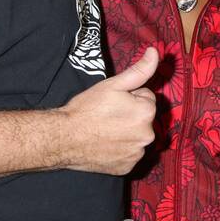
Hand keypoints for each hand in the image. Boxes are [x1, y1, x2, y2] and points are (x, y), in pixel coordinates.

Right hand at [59, 47, 158, 174]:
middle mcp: (149, 135)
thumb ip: (139, 70)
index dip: (129, 98)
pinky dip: (119, 150)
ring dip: (126, 133)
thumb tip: (155, 52)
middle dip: (130, 115)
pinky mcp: (127, 168)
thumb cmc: (87, 109)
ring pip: (136, 137)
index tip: (112, 103)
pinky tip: (104, 145)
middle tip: (107, 117)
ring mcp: (138, 154)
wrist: (63, 138)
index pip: (146, 98)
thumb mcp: (113, 84)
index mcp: (148, 112)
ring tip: (104, 131)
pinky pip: (128, 154)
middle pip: (143, 118)